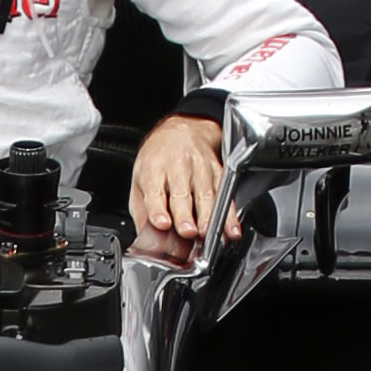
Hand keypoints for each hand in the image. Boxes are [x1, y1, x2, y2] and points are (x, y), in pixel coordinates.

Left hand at [128, 118, 223, 257]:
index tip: (162, 223)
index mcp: (153, 169)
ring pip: (205, 194)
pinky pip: (224, 195)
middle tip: (187, 231)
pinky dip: (229, 215)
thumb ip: (142, 212)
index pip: (155, 191)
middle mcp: (177, 166)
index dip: (158, 208)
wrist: (180, 131)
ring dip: (207, 217)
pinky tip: (231, 229)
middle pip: (182, 193)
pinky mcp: (217, 171)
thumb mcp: (139, 181)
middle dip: (185, 214)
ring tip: (207, 234)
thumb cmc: (158, 160)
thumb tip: (146, 240)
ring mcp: (199, 168)